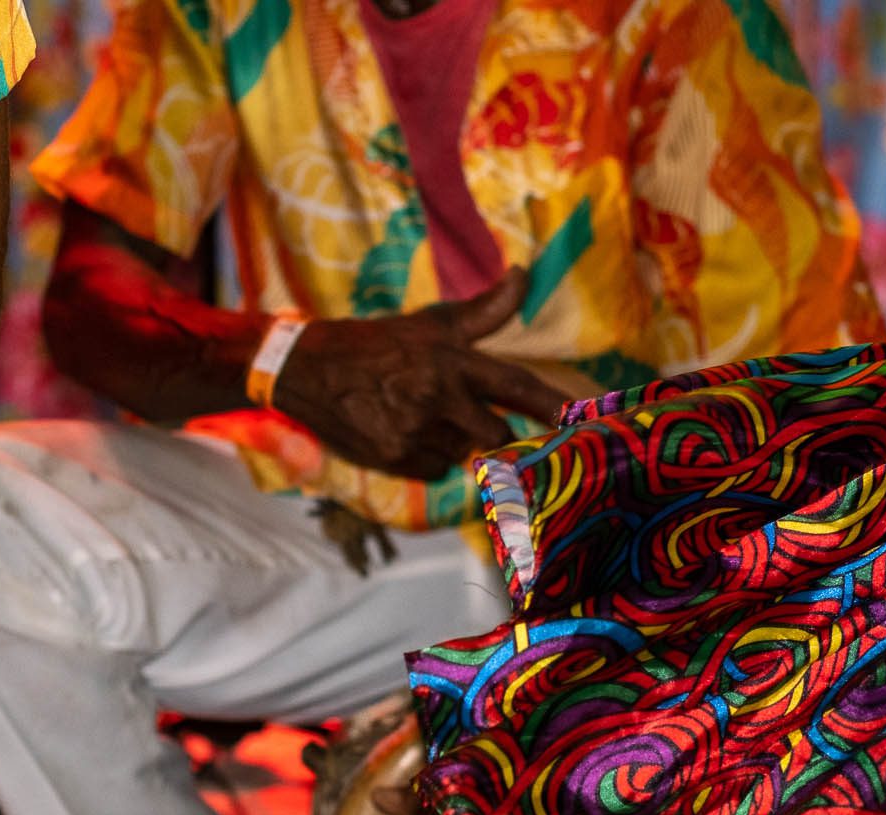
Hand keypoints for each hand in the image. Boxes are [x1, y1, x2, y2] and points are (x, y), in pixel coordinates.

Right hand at [272, 268, 566, 480]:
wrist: (307, 371)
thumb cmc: (374, 343)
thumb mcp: (430, 324)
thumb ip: (485, 310)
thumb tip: (525, 275)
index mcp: (452, 361)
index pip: (516, 386)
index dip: (550, 405)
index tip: (578, 419)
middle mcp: (439, 398)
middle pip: (495, 433)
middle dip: (488, 427)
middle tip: (458, 410)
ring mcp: (416, 431)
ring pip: (462, 452)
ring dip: (452, 440)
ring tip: (417, 415)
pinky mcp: (395, 458)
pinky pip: (435, 468)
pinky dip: (427, 456)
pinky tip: (401, 432)